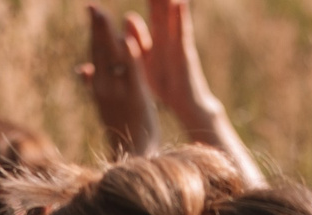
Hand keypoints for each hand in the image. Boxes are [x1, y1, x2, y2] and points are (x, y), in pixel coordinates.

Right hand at [78, 4, 160, 156]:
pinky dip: (128, 57)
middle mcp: (105, 87)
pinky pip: (131, 73)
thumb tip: (81, 70)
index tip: (92, 11)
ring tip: (105, 15)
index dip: (94, 31)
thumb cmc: (124, 127)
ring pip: (112, 59)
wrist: (134, 152)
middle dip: (97, 28)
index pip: (96, 52)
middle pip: (100, 52)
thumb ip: (95, 83)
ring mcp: (119, 92)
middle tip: (93, 6)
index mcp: (100, 86)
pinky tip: (127, 41)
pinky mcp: (135, 97)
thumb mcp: (106, 103)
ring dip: (108, 36)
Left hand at [139, 0, 229, 134]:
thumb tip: (125, 19)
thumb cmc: (166, 86)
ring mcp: (177, 42)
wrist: (186, 106)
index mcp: (156, 34)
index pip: (149, 6)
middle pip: (160, 3)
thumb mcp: (143, 62)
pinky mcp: (185, 54)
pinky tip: (179, 3)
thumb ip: (135, 42)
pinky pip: (183, 33)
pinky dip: (181, 18)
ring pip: (172, 12)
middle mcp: (167, 33)